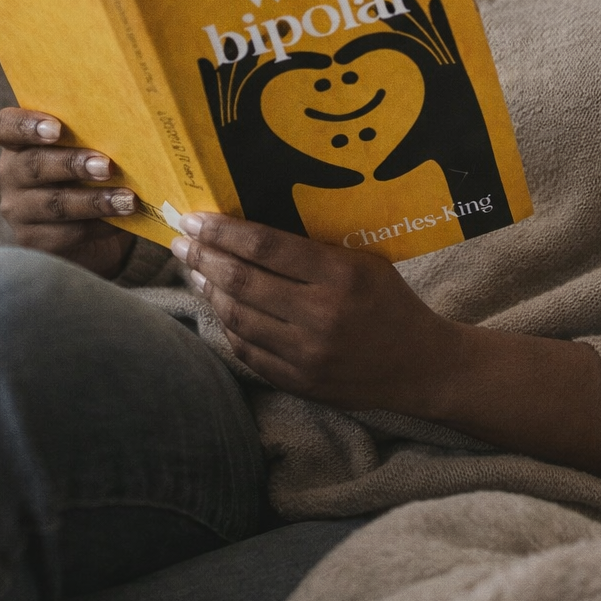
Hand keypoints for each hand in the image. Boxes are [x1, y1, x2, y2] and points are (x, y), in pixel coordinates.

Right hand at [0, 107, 137, 279]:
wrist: (93, 229)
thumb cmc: (90, 175)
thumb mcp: (89, 151)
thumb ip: (96, 136)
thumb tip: (130, 128)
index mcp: (19, 142)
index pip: (4, 126)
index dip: (26, 125)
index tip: (57, 127)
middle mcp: (10, 174)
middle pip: (34, 165)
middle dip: (73, 164)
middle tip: (107, 166)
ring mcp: (18, 210)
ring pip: (54, 203)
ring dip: (94, 201)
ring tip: (127, 200)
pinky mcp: (33, 241)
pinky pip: (66, 233)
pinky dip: (99, 225)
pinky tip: (123, 220)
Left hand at [170, 213, 457, 412]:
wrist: (419, 366)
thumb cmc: (390, 302)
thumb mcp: (364, 262)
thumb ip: (314, 250)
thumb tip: (251, 231)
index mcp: (341, 275)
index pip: (266, 246)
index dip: (224, 231)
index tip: (196, 218)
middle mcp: (321, 314)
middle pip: (243, 280)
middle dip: (204, 257)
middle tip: (181, 241)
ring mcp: (307, 353)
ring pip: (238, 317)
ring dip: (209, 290)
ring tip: (194, 270)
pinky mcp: (299, 382)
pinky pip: (248, 350)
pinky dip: (228, 326)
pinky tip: (218, 306)